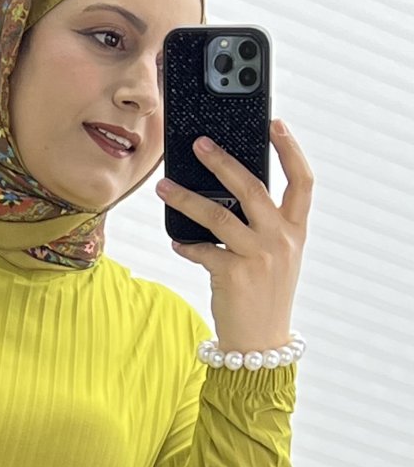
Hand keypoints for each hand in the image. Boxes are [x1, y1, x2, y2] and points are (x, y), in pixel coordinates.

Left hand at [156, 122, 313, 350]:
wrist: (261, 343)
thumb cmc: (266, 295)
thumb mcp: (279, 257)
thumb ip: (265, 227)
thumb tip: (229, 193)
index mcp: (295, 231)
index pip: (302, 181)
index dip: (291, 149)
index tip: (274, 124)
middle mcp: (280, 240)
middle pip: (252, 187)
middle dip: (223, 161)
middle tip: (200, 144)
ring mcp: (258, 257)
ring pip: (218, 215)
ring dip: (186, 199)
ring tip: (163, 187)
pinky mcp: (234, 275)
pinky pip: (202, 250)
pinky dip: (186, 244)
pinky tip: (177, 241)